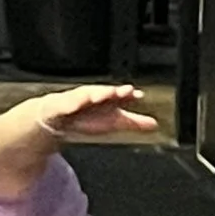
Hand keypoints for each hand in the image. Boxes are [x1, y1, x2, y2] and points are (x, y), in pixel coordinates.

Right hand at [36, 84, 156, 142]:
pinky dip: (70, 104)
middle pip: (103, 91)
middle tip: (123, 91)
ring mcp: (76, 99)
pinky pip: (65, 104)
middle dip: (112, 91)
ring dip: (93, 94)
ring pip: (85, 94)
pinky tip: (74, 105)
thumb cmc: (88, 116)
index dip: (126, 94)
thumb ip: (133, 122)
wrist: (59, 117)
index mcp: (107, 99)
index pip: (118, 95)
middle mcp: (92, 96)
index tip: (136, 94)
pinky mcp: (60, 105)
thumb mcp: (113, 121)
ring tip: (102, 95)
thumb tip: (155, 124)